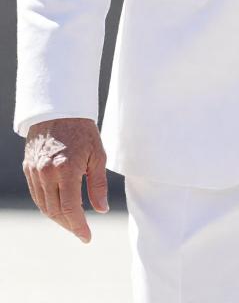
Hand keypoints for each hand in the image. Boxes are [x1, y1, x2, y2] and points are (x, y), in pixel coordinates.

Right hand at [23, 118, 108, 242]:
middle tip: (82, 231)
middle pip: (55, 211)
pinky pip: (37, 195)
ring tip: (73, 222)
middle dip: (69, 225)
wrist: (58, 110)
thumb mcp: (97, 154)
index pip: (70, 208)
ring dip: (57, 218)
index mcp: (66, 169)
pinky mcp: (28, 169)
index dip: (78, 226)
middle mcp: (46, 173)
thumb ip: (98, 184)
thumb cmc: (83, 131)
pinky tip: (59, 208)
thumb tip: (101, 210)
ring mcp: (34, 172)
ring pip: (44, 206)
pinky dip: (47, 206)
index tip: (87, 237)